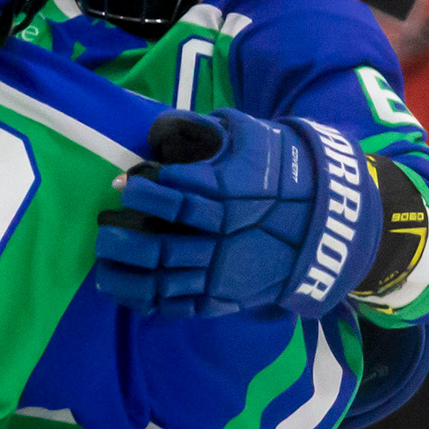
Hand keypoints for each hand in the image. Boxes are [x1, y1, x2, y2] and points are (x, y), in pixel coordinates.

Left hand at [92, 109, 381, 318]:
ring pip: (163, 279)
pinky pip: (177, 305)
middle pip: (160, 245)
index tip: (122, 184)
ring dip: (126, 272)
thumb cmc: (283, 175)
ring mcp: (223, 273)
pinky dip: (145, 300)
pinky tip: (121, 290)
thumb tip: (164, 124)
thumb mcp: (254, 137)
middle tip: (102, 227)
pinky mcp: (224, 298)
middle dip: (123, 237)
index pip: (175, 195)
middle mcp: (223, 240)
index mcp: (230, 199)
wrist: (327, 226)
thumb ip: (210, 128)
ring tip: (102, 260)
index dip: (143, 189)